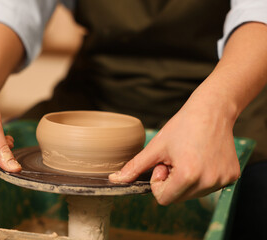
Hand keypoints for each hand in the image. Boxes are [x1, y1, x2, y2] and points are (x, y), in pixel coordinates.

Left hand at [109, 97, 239, 204]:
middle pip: (178, 198)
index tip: (162, 165)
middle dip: (171, 181)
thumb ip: (135, 167)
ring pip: (193, 193)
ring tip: (189, 156)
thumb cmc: (182, 126)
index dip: (158, 183)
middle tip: (175, 159)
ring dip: (186, 179)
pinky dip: (201, 176)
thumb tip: (115, 180)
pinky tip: (202, 157)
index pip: (163, 199)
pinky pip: (209, 186)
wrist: (212, 110)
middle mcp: (208, 182)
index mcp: (188, 176)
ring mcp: (222, 180)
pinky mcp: (232, 176)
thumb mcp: (156, 147)